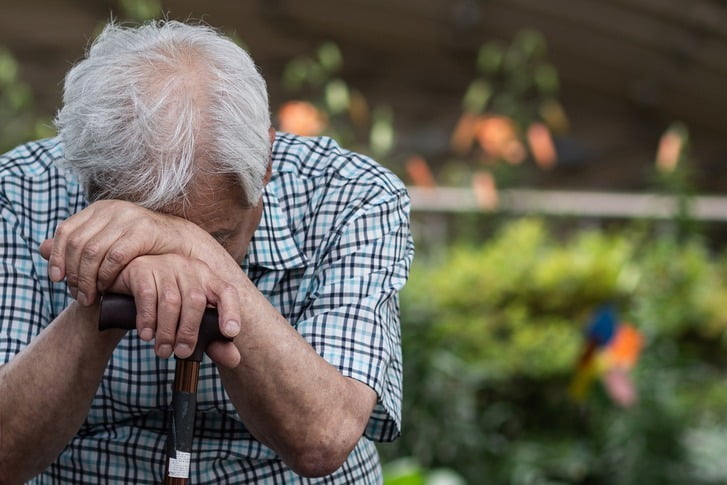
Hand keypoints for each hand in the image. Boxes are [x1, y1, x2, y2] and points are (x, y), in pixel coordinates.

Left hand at [39, 200, 210, 304]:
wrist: (181, 245)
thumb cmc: (143, 247)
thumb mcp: (108, 242)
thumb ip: (79, 245)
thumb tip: (42, 249)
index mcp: (100, 209)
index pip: (66, 231)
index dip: (57, 257)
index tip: (57, 279)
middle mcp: (112, 209)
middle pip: (78, 244)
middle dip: (74, 274)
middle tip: (77, 295)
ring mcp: (128, 218)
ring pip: (93, 251)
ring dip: (88, 279)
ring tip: (90, 297)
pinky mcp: (143, 231)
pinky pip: (114, 256)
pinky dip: (107, 275)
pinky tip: (108, 287)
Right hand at [108, 253, 240, 367]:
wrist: (128, 284)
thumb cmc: (166, 305)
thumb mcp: (190, 321)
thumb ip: (212, 340)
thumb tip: (234, 360)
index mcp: (208, 278)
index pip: (226, 292)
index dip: (231, 311)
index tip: (230, 332)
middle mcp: (189, 267)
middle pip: (195, 300)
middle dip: (189, 331)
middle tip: (181, 353)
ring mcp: (166, 265)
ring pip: (171, 300)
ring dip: (167, 331)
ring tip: (163, 351)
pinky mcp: (142, 268)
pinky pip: (147, 295)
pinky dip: (148, 319)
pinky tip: (147, 335)